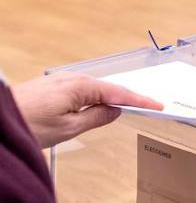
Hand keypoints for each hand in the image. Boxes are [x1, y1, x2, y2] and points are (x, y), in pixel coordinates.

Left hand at [12, 72, 162, 147]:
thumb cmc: (27, 123)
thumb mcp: (68, 128)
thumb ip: (96, 117)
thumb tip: (115, 111)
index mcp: (81, 85)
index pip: (119, 93)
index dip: (140, 100)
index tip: (157, 105)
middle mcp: (73, 77)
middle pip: (109, 87)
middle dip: (128, 96)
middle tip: (148, 105)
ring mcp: (62, 79)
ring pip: (94, 88)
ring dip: (110, 97)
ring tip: (126, 108)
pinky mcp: (53, 85)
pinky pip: (82, 88)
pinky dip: (94, 96)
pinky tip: (97, 104)